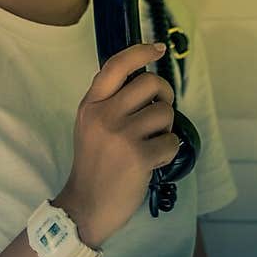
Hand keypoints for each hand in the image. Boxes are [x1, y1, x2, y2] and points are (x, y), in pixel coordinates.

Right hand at [53, 42, 177, 246]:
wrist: (85, 207)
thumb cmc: (93, 165)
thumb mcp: (89, 126)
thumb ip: (108, 102)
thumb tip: (142, 80)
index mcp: (91, 105)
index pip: (117, 65)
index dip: (141, 52)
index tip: (158, 49)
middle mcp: (104, 115)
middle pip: (150, 83)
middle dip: (164, 94)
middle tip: (161, 110)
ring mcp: (122, 136)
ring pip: (164, 113)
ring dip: (166, 128)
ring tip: (152, 142)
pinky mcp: (139, 157)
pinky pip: (171, 142)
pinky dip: (168, 151)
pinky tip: (154, 161)